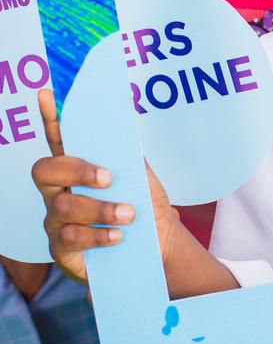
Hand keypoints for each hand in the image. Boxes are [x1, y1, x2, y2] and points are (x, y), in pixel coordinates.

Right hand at [31, 89, 177, 285]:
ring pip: (61, 206)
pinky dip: (97, 235)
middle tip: (108, 178)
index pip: (58, 139)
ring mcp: (56, 220)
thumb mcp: (142, 178)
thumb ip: (129, 156)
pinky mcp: (60, 249)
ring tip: (128, 214)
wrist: (157, 245)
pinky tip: (117, 236)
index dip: (49, 118)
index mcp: (78, 168)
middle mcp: (59, 191)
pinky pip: (68, 238)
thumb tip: (120, 132)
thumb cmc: (146, 206)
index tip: (46, 95)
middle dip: (76, 170)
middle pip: (44, 170)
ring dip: (99, 209)